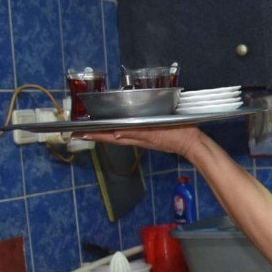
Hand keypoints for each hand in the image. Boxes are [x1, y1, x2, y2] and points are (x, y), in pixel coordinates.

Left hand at [77, 125, 204, 158]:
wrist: (193, 143)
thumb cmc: (176, 135)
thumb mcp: (155, 132)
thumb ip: (136, 132)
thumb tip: (115, 133)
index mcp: (137, 136)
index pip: (110, 136)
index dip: (94, 135)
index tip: (77, 134)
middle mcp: (137, 137)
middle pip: (111, 136)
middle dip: (95, 134)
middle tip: (78, 132)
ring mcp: (144, 136)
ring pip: (119, 135)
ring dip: (105, 133)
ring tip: (92, 130)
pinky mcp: (151, 134)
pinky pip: (130, 133)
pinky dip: (119, 131)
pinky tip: (117, 128)